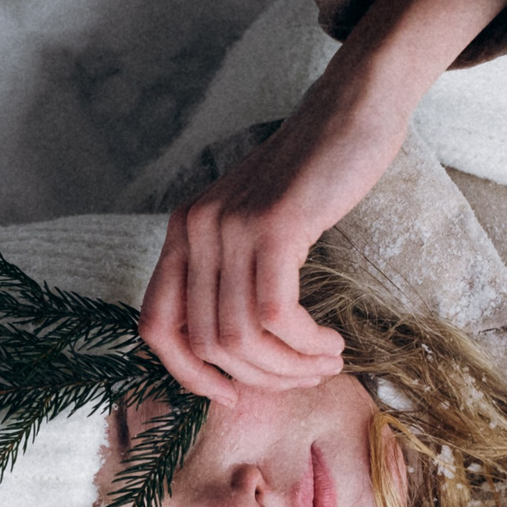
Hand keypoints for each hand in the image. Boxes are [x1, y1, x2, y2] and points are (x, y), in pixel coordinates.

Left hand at [136, 84, 383, 399]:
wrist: (350, 112)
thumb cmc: (311, 176)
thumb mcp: (252, 224)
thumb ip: (231, 272)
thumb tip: (234, 355)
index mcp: (182, 232)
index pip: (156, 327)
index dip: (188, 375)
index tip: (233, 394)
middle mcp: (194, 229)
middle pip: (208, 343)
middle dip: (259, 378)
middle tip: (305, 378)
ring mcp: (230, 225)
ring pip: (242, 337)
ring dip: (289, 367)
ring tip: (325, 363)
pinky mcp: (273, 225)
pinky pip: (275, 314)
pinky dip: (304, 344)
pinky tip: (329, 343)